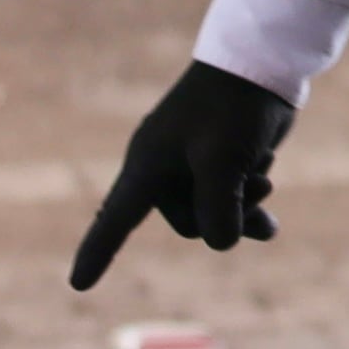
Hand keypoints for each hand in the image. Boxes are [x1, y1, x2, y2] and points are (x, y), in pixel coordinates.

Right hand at [68, 62, 298, 290]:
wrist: (260, 64)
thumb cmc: (232, 107)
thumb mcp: (223, 160)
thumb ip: (218, 209)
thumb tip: (221, 243)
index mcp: (148, 164)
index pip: (116, 218)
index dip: (97, 252)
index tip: (79, 284)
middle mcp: (163, 169)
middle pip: (190, 224)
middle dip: (224, 215)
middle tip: (253, 185)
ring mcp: (191, 168)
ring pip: (214, 216)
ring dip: (244, 207)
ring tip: (264, 182)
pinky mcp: (218, 165)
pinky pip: (230, 203)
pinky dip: (250, 204)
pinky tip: (269, 197)